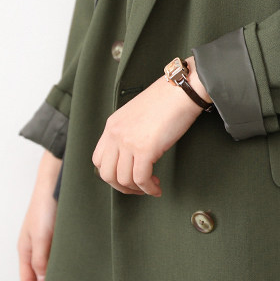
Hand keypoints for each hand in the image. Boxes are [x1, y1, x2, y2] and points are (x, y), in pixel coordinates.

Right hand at [18, 150, 60, 280]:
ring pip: (51, 268)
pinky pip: (61, 256)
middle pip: (39, 277)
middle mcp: (35, 249)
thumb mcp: (41, 236)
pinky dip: (67, 267)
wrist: (54, 183)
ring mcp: (47, 242)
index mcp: (25, 250)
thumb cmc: (44, 208)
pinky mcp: (59, 236)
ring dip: (59, 280)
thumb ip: (41, 260)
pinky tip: (79, 270)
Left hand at [91, 56, 209, 195]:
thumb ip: (129, 132)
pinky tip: (157, 188)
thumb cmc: (166, 100)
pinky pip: (141, 179)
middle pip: (106, 174)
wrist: (181, 90)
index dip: (111, 174)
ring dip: (137, 189)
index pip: (98, 159)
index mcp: (112, 125)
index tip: (126, 177)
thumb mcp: (137, 115)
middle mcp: (116, 134)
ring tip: (151, 187)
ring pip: (123, 179)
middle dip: (121, 187)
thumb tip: (134, 153)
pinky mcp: (145, 149)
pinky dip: (149, 189)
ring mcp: (128, 142)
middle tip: (137, 189)